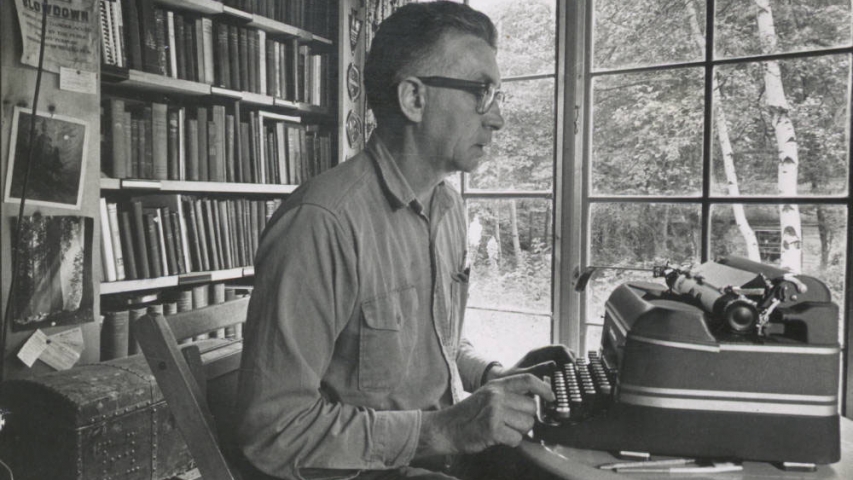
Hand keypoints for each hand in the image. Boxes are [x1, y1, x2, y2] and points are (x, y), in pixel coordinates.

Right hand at [417, 374, 553, 456]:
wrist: (446, 428)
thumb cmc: (468, 415)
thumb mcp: (487, 395)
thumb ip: (508, 394)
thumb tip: (534, 400)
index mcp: (496, 385)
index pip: (528, 380)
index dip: (544, 388)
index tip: (552, 397)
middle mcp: (497, 396)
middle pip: (531, 408)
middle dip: (525, 419)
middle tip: (510, 423)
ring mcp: (494, 411)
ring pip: (526, 425)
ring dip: (517, 431)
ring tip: (501, 429)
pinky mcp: (492, 429)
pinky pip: (517, 439)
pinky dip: (510, 442)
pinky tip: (497, 438)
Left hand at [487, 345, 575, 381]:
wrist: (502, 383)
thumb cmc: (510, 379)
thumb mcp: (523, 375)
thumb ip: (537, 370)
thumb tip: (554, 364)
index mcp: (538, 353)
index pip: (560, 348)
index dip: (569, 357)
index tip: (574, 369)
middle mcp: (543, 355)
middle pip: (565, 353)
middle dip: (572, 362)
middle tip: (577, 375)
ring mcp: (544, 362)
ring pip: (563, 360)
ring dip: (570, 368)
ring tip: (574, 380)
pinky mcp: (546, 370)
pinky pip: (560, 368)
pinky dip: (565, 373)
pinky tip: (566, 383)